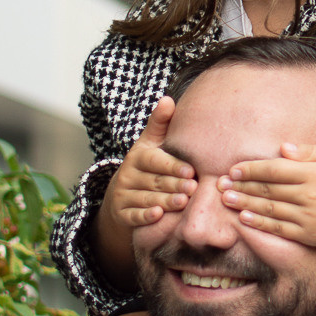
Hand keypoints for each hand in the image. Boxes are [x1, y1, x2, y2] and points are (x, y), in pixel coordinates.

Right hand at [103, 96, 195, 230]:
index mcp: (138, 157)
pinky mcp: (123, 214)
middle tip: (193, 188)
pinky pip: (133, 216)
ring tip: (183, 202)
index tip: (191, 171)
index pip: (155, 161)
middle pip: (154, 181)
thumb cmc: (147, 165)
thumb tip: (168, 99)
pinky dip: (145, 216)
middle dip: (174, 185)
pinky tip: (158, 215)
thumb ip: (159, 123)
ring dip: (165, 201)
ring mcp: (124, 195)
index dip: (172, 166)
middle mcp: (129, 175)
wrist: (122, 195)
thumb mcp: (150, 143)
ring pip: (146, 199)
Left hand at [217, 144, 315, 248]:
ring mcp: (309, 216)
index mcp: (315, 173)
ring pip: (270, 208)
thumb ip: (309, 152)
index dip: (252, 169)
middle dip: (242, 185)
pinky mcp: (308, 234)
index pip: (275, 169)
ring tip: (226, 198)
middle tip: (220, 184)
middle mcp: (310, 195)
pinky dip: (260, 222)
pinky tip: (244, 217)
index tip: (234, 169)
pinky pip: (279, 228)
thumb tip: (281, 148)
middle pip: (268, 189)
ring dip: (245, 203)